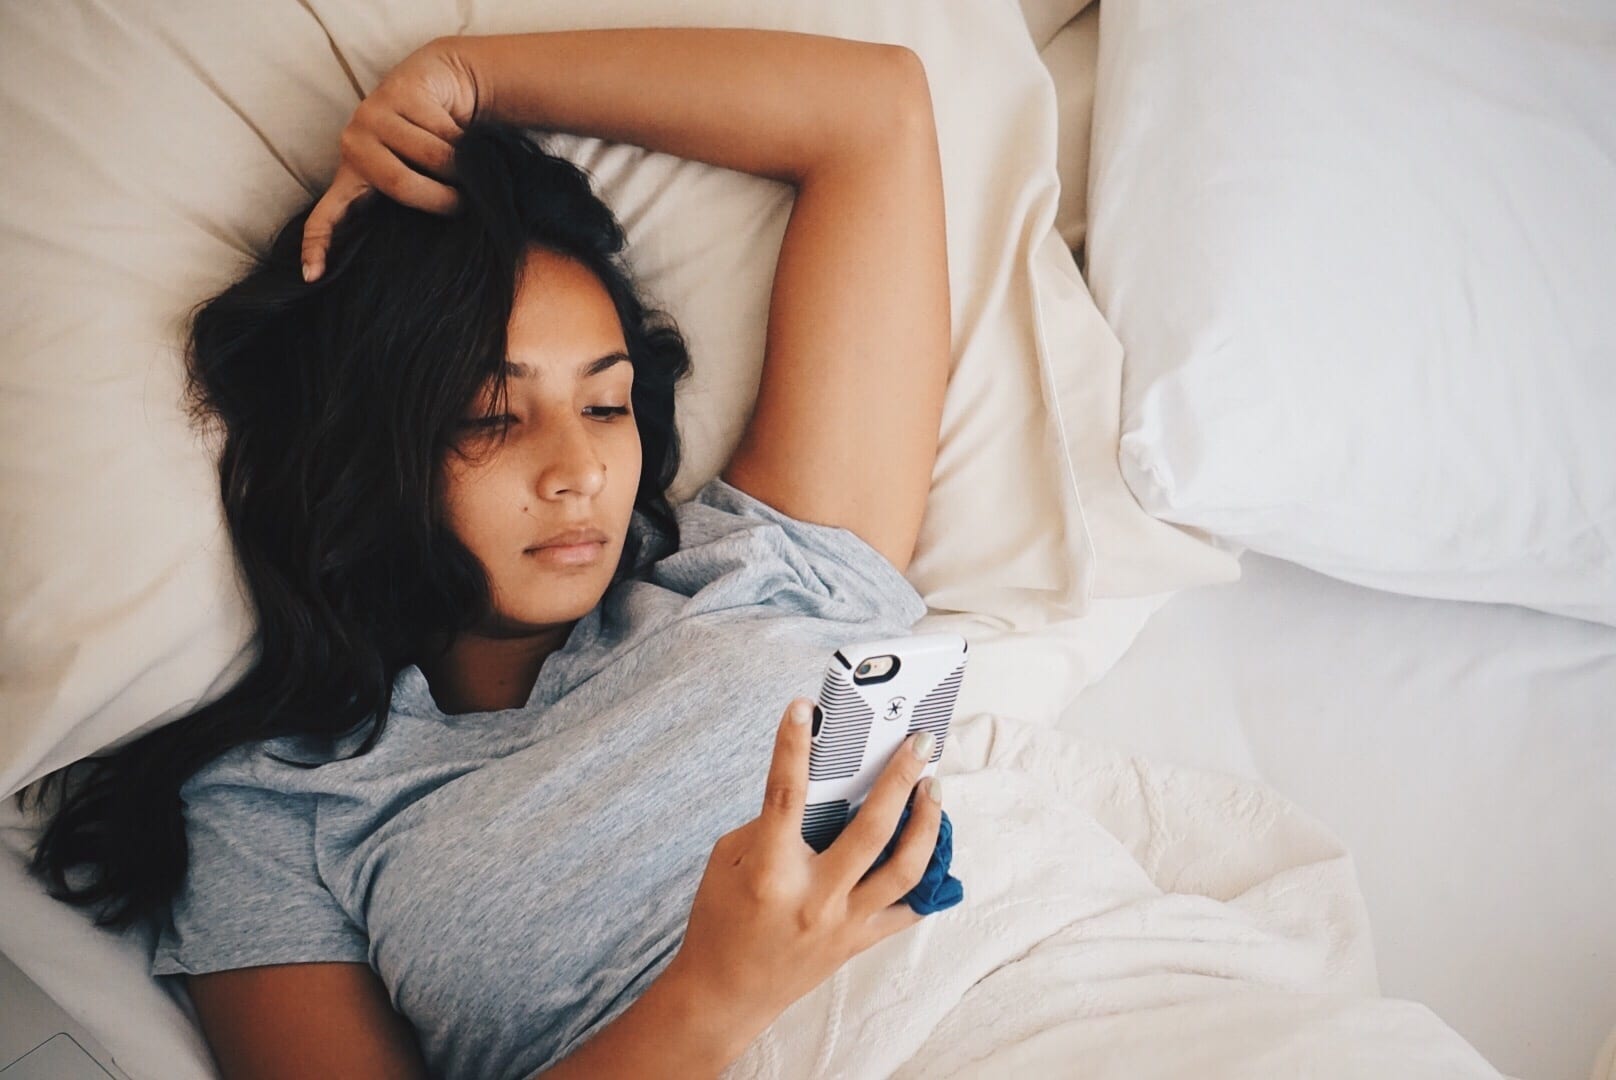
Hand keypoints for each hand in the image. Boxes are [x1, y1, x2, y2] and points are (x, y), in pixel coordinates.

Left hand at [301, 37, 480, 281]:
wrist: (442, 84)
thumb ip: (414, 204)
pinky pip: (445, 131)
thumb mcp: (418, 180)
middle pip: (401, 184)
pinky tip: (460, 131)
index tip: (312, 277)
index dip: (319, 246)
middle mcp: (353, 144)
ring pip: (434, 157)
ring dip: (461, 168)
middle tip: (462, 204)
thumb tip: (434, 255)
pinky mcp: (398, 91)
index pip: (326, 217)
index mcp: (352, 177)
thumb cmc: (433, 145)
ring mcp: (372, 114)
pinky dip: (465, 140)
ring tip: (465, 164)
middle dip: (443, 199)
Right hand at [663, 697, 943, 1050]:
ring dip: (927, 822)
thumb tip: (822, 788)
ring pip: (905, 868)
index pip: (784, 795)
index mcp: (769, 871)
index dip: (792, 746)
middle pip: (871, 829)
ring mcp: (842, 923)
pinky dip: (927, 878)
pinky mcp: (858, 942)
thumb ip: (773, 823)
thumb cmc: (721, 920)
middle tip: (920, 740)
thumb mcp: (728, 861)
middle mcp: (813, 897)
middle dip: (900, 777)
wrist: (724, 996)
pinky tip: (935, 844)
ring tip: (933, 786)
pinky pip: (907, 909)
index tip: (805, 706)